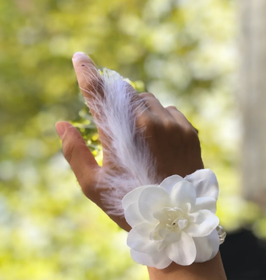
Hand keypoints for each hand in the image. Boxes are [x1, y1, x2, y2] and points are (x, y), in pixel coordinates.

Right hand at [56, 52, 203, 230]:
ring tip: (139, 139)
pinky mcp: (189, 131)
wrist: (176, 221)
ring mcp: (172, 125)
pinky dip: (161, 118)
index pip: (99, 93)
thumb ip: (75, 153)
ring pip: (149, 101)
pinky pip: (170, 111)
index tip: (80, 58)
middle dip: (117, 102)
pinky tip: (158, 141)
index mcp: (120, 134)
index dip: (88, 73)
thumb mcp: (94, 186)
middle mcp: (147, 122)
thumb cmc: (130, 204)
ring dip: (139, 111)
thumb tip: (62, 124)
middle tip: (117, 126)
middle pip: (126, 94)